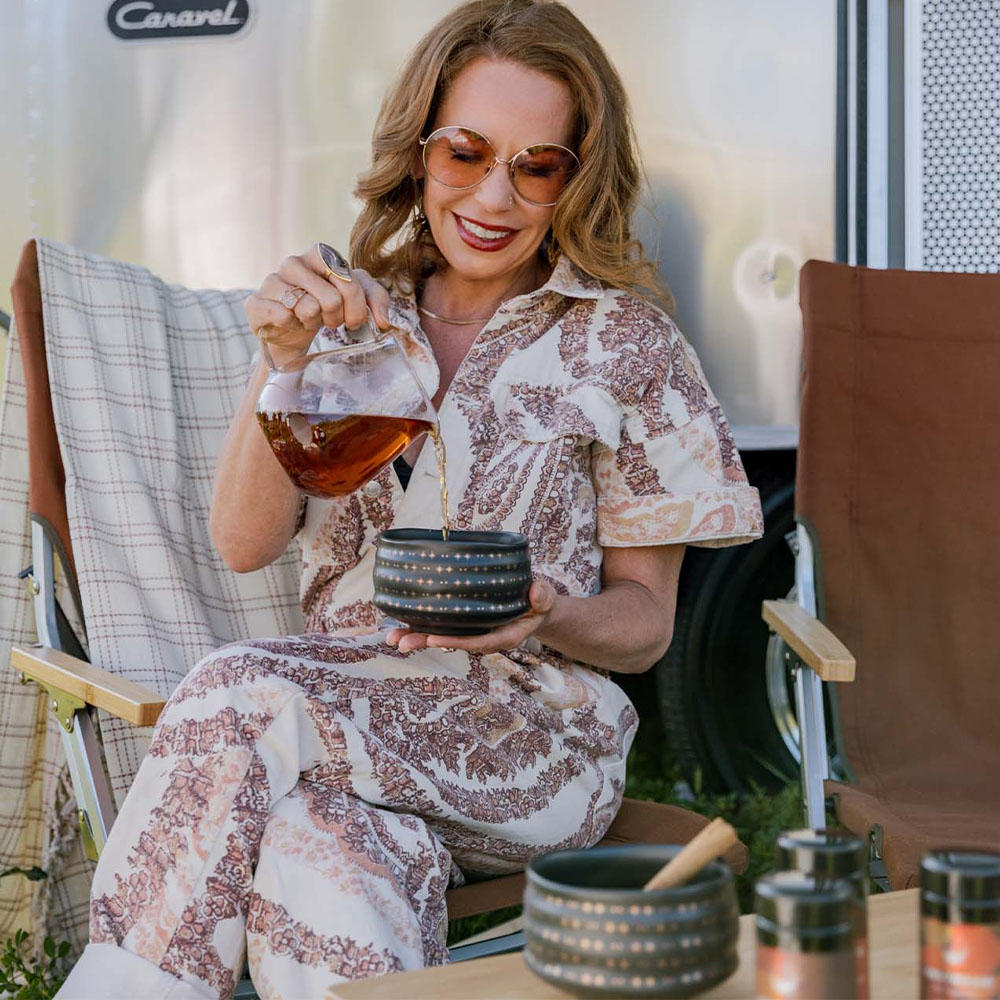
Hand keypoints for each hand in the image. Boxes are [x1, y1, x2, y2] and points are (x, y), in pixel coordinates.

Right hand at [244, 243, 391, 366]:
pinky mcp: (255, 303)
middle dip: (335, 318)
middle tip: (327, 319)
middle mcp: (293, 262)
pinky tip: (288, 324)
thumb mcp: (357, 301)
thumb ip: (376, 300)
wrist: (293, 334)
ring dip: (312, 323)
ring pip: (307, 308)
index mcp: (319, 254)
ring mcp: (272, 280)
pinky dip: (290, 326)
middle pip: (330, 298)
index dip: (356, 308)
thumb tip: (383, 321)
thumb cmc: (326, 310)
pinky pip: (281, 315)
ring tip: (306, 319)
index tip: (351, 318)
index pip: (348, 281)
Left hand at [386, 580, 558, 654]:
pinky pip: (440, 624)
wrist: (534, 606)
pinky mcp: (463, 620)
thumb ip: (542, 597)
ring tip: (392, 638)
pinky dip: (420, 623)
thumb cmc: (538, 603)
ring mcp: (471, 628)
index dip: (455, 642)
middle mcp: (482, 635)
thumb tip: (536, 592)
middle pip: (452, 642)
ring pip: (441, 635)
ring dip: (416, 636)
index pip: (477, 642)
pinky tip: (400, 621)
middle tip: (400, 643)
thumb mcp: (545, 599)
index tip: (433, 639)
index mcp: (502, 636)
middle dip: (425, 643)